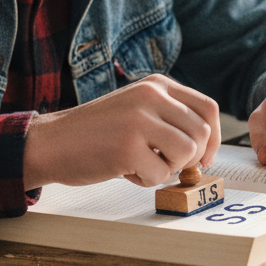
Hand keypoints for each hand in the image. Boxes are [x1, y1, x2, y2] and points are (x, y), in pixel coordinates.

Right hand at [22, 74, 219, 190]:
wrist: (51, 142)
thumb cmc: (96, 132)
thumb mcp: (136, 108)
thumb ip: (169, 118)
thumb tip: (207, 149)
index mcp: (156, 84)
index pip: (208, 108)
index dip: (214, 138)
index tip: (205, 157)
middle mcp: (151, 96)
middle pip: (202, 133)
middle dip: (193, 158)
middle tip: (168, 165)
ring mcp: (139, 120)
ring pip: (188, 153)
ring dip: (170, 169)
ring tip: (144, 165)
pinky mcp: (128, 147)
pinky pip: (161, 174)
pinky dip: (147, 181)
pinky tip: (126, 171)